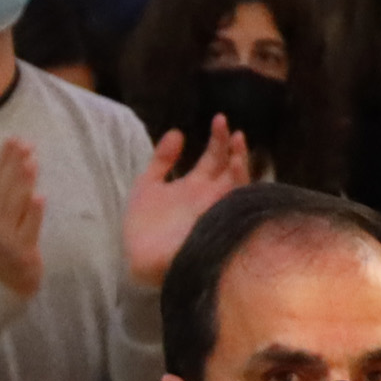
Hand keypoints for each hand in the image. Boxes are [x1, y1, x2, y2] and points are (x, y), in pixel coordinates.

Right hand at [0, 139, 45, 299]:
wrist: (5, 276)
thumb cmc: (1, 235)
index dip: (3, 159)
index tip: (14, 139)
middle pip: (3, 191)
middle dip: (14, 167)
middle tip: (25, 145)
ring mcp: (6, 237)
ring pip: (14, 207)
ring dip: (22, 185)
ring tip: (31, 163)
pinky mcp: (21, 250)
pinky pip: (27, 229)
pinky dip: (33, 213)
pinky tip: (40, 196)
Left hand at [123, 121, 249, 285]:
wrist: (139, 261)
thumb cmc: (143, 228)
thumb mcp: (147, 186)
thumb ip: (161, 160)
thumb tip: (177, 132)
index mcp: (196, 186)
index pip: (214, 158)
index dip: (218, 139)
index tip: (219, 119)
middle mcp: (211, 197)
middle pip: (231, 167)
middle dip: (232, 147)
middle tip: (229, 127)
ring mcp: (217, 211)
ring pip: (239, 185)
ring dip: (240, 163)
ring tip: (237, 141)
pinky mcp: (219, 225)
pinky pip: (237, 206)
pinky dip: (240, 188)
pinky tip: (236, 169)